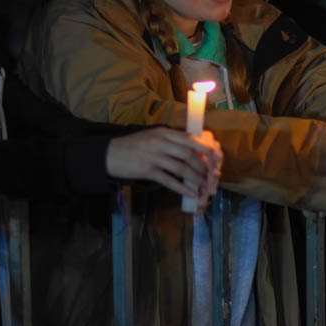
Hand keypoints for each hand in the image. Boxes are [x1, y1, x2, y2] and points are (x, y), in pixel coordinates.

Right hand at [105, 127, 221, 196]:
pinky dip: (182, 187)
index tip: (216, 157)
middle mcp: (160, 142)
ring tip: (203, 186)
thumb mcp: (151, 136)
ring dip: (195, 178)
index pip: (190, 139)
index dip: (205, 150)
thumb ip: (169, 141)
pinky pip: (170, 180)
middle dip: (203, 167)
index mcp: (163, 132)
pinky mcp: (148, 170)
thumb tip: (190, 149)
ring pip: (182, 168)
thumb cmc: (132, 146)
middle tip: (210, 176)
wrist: (109, 154)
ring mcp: (154, 156)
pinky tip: (191, 193)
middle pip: (188, 154)